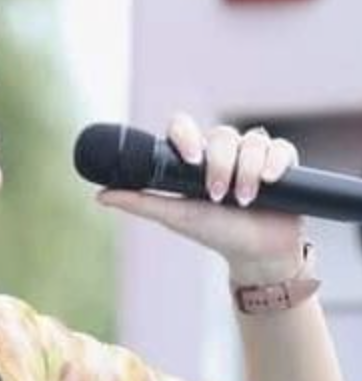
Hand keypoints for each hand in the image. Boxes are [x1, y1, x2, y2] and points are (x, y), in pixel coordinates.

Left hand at [96, 112, 305, 282]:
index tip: (190, 159)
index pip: (184, 127)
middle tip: (216, 194)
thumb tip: (99, 195)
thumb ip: (139, 202)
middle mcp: (223, 151)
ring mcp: (253, 154)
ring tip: (243, 200)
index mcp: (195, 158)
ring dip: (246, 172)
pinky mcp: (281, 161)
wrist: (254, 253)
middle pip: (221, 135)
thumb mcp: (174, 216)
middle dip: (219, 165)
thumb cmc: (214, 233)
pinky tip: (268, 183)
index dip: (186, 135)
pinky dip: (272, 164)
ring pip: (251, 141)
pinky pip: (279, 147)